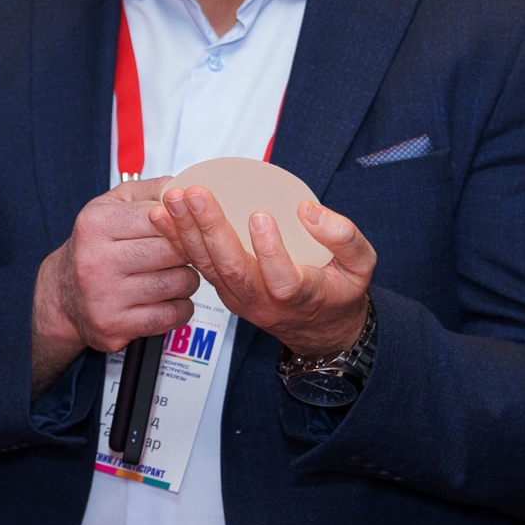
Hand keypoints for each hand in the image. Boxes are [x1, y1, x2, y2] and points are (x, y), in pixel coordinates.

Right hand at [30, 179, 199, 394]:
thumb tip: (187, 186)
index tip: (186, 224)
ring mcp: (105, 298)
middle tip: (183, 250)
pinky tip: (170, 297)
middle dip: (188, 250)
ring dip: (188, 278)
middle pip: (172, 251)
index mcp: (94, 225)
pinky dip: (182, 306)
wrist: (63, 295)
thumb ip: (151, 190)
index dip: (182, 220)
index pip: (160, 216)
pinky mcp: (116, 327)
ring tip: (175, 273)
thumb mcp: (112, 205)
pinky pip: (173, 315)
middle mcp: (95, 262)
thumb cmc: (94, 246)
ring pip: (179, 283)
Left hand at [148, 184, 374, 357]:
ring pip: (209, 267)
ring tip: (173, 199)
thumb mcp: (361, 267)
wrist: (319, 329)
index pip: (283, 280)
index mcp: (302, 296)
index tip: (260, 217)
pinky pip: (199, 264)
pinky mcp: (225, 289)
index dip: (271, 251)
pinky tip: (163, 214)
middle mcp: (264, 301)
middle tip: (195, 195)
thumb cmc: (339, 292)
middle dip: (210, 229)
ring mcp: (239, 297)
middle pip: (233, 269)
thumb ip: (344, 237)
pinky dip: (179, 239)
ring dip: (187, 231)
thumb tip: (308, 210)